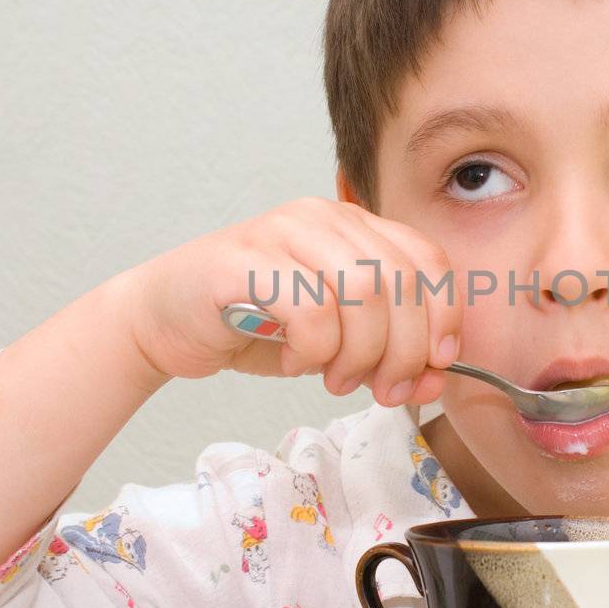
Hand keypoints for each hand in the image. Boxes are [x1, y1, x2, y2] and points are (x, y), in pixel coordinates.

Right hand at [123, 197, 461, 406]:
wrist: (163, 321)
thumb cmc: (254, 325)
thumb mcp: (338, 343)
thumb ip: (389, 354)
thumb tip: (438, 381)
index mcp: (355, 226)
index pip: (428, 260)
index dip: (444, 317)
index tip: (436, 366)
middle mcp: (323, 218)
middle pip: (400, 283)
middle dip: (404, 351)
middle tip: (382, 390)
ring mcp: (282, 232)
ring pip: (363, 294)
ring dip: (360, 354)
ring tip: (335, 378)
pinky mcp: (244, 260)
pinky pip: (311, 310)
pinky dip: (314, 351)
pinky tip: (295, 360)